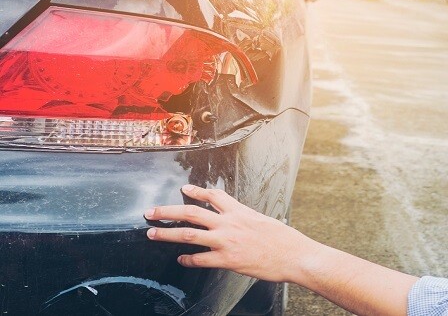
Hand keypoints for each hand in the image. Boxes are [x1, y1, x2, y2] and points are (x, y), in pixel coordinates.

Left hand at [144, 185, 319, 282]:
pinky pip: (201, 259)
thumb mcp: (264, 220)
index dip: (196, 191)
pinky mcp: (228, 260)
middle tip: (151, 212)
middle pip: (191, 212)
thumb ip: (246, 219)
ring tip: (152, 233)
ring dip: (167, 234)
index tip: (184, 188)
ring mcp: (227, 241)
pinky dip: (188, 260)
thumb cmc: (284, 240)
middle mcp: (229, 223)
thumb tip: (239, 220)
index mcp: (239, 211)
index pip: (213, 195)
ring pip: (189, 234)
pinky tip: (181, 260)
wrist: (295, 255)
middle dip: (167, 211)